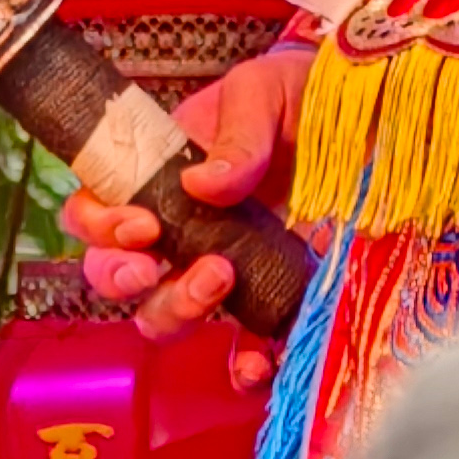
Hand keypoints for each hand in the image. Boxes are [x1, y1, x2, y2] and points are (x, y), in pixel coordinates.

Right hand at [63, 45, 312, 395]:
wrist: (363, 117)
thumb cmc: (297, 94)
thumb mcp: (264, 91)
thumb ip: (238, 131)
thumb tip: (204, 183)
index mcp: (157, 178)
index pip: (94, 213)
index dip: (99, 227)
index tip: (140, 224)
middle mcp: (177, 231)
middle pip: (118, 277)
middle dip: (127, 279)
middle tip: (160, 262)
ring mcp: (219, 269)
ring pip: (165, 317)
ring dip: (178, 310)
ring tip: (222, 279)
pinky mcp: (268, 301)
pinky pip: (241, 350)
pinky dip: (241, 366)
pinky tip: (257, 362)